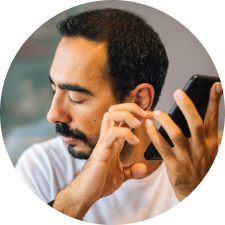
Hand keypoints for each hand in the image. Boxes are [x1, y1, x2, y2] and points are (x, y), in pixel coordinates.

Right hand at [55, 103, 150, 218]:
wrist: (87, 193)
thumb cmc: (100, 182)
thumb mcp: (121, 175)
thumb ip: (132, 170)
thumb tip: (143, 168)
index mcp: (114, 140)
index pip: (124, 119)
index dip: (138, 114)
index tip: (151, 116)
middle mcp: (108, 137)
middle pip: (115, 109)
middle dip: (131, 107)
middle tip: (145, 115)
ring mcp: (104, 141)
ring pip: (110, 115)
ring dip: (127, 115)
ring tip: (138, 125)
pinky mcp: (101, 149)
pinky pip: (112, 132)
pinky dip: (126, 133)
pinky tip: (134, 141)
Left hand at [145, 82, 222, 201]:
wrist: (197, 193)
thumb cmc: (201, 170)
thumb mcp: (209, 153)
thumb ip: (204, 136)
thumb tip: (196, 118)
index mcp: (210, 143)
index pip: (213, 119)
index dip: (215, 102)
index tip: (215, 85)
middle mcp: (200, 148)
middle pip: (195, 123)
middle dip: (187, 106)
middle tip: (178, 92)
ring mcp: (187, 157)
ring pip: (177, 134)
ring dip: (166, 120)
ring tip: (156, 112)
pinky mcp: (174, 165)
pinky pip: (162, 147)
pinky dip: (155, 135)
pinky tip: (149, 126)